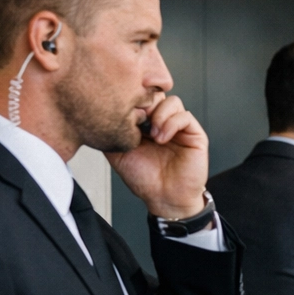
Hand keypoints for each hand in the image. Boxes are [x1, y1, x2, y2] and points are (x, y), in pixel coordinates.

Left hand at [106, 95, 209, 218]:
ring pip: (173, 101)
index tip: (124, 112)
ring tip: (152, 134)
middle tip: (138, 119)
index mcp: (146, 125)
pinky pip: (185, 116)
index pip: (142, 99)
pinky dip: (171, 123)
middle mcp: (163, 123)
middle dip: (146, 103)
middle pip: (157, 95)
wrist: (164, 199)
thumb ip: (111, 133)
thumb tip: (98, 116)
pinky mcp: (195, 135)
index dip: (133, 100)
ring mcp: (180, 128)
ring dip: (159, 114)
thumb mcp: (118, 153)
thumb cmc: (145, 180)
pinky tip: (162, 138)